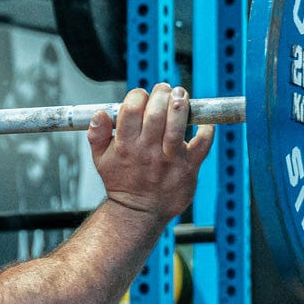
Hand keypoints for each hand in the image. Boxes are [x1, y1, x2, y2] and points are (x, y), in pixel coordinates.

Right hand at [87, 84, 214, 222]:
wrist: (139, 212)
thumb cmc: (122, 182)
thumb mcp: (101, 160)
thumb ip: (97, 135)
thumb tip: (100, 114)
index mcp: (125, 146)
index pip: (131, 109)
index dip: (138, 95)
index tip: (142, 96)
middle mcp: (147, 151)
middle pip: (156, 112)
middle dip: (162, 94)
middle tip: (165, 91)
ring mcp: (169, 159)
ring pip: (177, 125)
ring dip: (181, 105)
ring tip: (181, 97)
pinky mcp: (188, 166)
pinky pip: (203, 142)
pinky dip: (206, 128)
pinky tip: (202, 122)